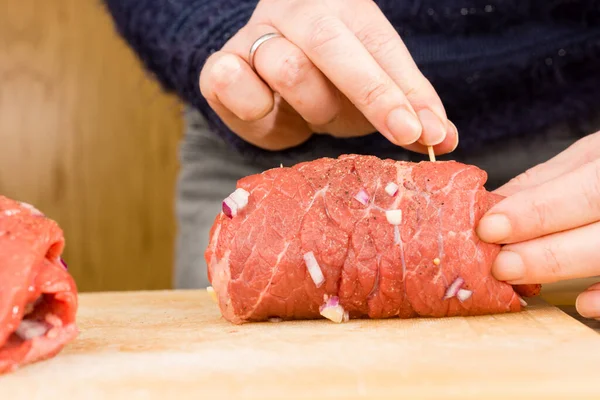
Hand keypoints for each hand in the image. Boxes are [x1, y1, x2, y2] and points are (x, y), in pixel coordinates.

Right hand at [199, 0, 457, 152]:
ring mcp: (255, 36)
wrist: (269, 70)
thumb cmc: (332, 81)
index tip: (427, 133)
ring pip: (287, 67)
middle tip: (403, 133)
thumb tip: (445, 139)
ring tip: (313, 112)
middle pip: (332, 45)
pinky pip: (226, 82)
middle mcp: (297, 14)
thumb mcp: (374, 92)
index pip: (379, 46)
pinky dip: (251, 107)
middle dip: (372, 95)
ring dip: (311, 105)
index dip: (402, 91)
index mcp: (343, 10)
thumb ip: (408, 110)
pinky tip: (265, 110)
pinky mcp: (219, 66)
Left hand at [476, 132, 599, 318]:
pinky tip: (582, 304)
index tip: (489, 227)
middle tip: (501, 265)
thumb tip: (487, 208)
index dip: (537, 212)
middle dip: (546, 252)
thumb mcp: (587, 157)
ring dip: (564, 269)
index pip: (585, 191)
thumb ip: (542, 183)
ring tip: (517, 277)